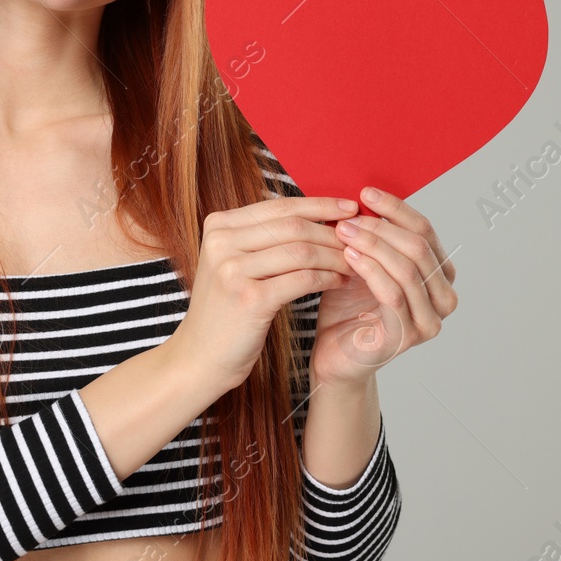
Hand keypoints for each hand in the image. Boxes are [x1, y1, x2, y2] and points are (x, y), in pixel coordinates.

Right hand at [173, 194, 357, 395]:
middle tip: (359, 238)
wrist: (201, 356)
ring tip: (355, 263)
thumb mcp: (234, 261)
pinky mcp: (249, 299)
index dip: (319, 205)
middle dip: (332, 232)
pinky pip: (302, 279)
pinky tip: (340, 281)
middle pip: (293, 226)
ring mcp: (232, 270)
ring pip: (301, 251)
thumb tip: (317, 213)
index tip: (349, 207)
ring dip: (335, 256)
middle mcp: (221, 242)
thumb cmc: (226, 308)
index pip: (279, 207)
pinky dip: (327, 278)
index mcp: (219, 225)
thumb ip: (263, 236)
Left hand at [311, 186, 456, 388]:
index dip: (396, 209)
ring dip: (373, 245)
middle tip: (348, 217)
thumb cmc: (347, 307)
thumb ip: (374, 236)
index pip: (425, 231)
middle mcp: (443, 299)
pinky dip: (370, 270)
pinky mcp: (406, 338)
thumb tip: (362, 194)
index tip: (366, 192)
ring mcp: (428, 322)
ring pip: (407, 270)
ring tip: (343, 232)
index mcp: (439, 275)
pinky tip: (349, 256)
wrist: (333, 355)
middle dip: (381, 227)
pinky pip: (392, 295)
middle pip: (419, 249)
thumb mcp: (363, 262)